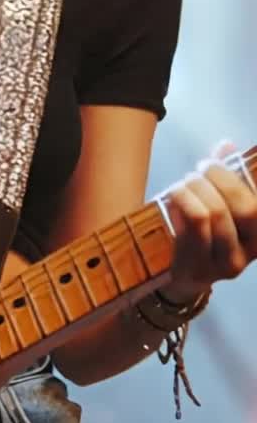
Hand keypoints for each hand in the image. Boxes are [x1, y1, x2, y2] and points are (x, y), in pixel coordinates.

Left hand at [163, 139, 256, 300]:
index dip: (242, 177)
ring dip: (195, 189)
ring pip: (213, 214)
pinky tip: (173, 198)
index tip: (218, 160)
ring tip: (183, 184)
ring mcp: (223, 266)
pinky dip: (182, 204)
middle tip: (198, 171)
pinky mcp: (196, 269)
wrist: (179, 277)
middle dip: (219, 179)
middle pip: (245, 208)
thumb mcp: (219, 205)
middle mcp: (248, 254)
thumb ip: (226, 177)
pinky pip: (191, 228)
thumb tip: (226, 145)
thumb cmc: (202, 234)